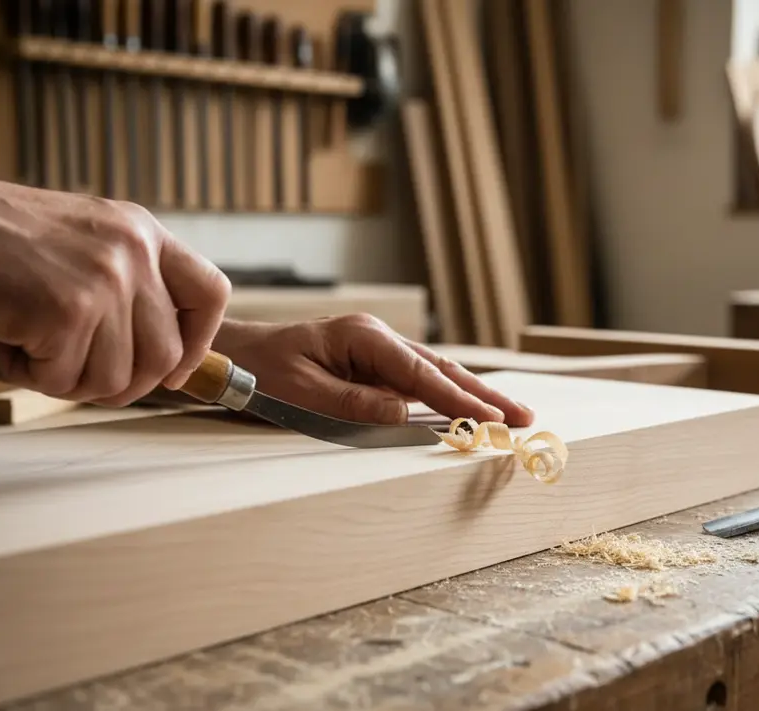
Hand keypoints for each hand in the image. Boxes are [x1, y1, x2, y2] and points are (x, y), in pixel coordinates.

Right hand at [0, 172, 230, 405]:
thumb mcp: (86, 239)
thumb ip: (129, 284)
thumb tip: (165, 361)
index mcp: (144, 233)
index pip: (211, 294)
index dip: (199, 342)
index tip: (174, 368)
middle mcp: (134, 254)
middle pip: (165, 355)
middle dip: (127, 382)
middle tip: (82, 374)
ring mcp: (105, 283)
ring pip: (116, 378)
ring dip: (72, 378)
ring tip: (34, 344)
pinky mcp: (67, 313)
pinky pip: (65, 381)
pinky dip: (33, 374)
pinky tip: (10, 337)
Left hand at [212, 316, 534, 425]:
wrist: (235, 354)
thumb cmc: (261, 371)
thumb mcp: (301, 392)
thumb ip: (353, 405)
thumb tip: (405, 416)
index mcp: (363, 336)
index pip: (420, 373)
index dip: (458, 399)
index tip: (489, 420)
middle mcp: (378, 339)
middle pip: (440, 370)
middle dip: (483, 396)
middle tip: (523, 419)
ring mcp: (379, 352)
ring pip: (435, 376)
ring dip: (473, 398)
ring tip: (510, 418)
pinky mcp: (375, 368)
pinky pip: (417, 386)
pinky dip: (447, 400)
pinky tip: (472, 413)